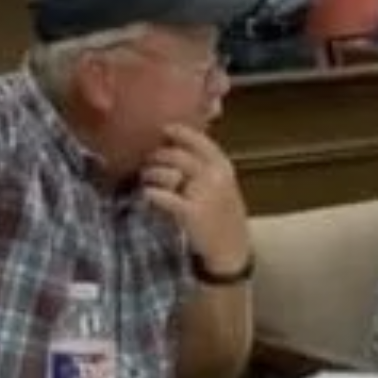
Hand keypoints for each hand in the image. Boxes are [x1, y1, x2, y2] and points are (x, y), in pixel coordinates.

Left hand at [142, 124, 249, 273]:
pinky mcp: (191, 213)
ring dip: (151, 173)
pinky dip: (151, 194)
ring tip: (145, 177)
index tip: (164, 129)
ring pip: (168, 173)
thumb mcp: (224, 185)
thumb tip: (181, 146)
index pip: (199, 140)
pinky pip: (163, 197)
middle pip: (177, 155)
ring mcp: (203, 194)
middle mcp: (214, 176)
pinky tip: (146, 194)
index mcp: (223, 167)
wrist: (232, 249)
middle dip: (158, 156)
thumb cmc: (224, 216)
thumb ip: (208, 166)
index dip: (179, 132)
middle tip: (147, 160)